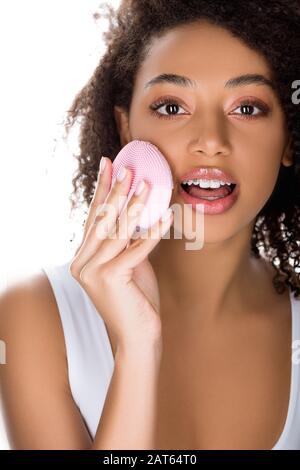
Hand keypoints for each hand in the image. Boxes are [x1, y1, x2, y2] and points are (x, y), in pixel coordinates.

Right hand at [69, 157, 173, 349]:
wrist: (138, 338)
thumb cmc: (136, 301)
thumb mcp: (129, 265)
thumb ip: (127, 242)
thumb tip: (139, 213)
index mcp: (83, 259)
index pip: (93, 218)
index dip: (102, 190)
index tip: (108, 166)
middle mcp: (82, 263)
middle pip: (102, 220)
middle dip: (116, 191)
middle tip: (127, 168)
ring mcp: (93, 272)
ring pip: (117, 231)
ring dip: (135, 205)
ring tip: (147, 184)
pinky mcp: (111, 278)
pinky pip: (136, 248)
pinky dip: (153, 232)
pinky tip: (166, 216)